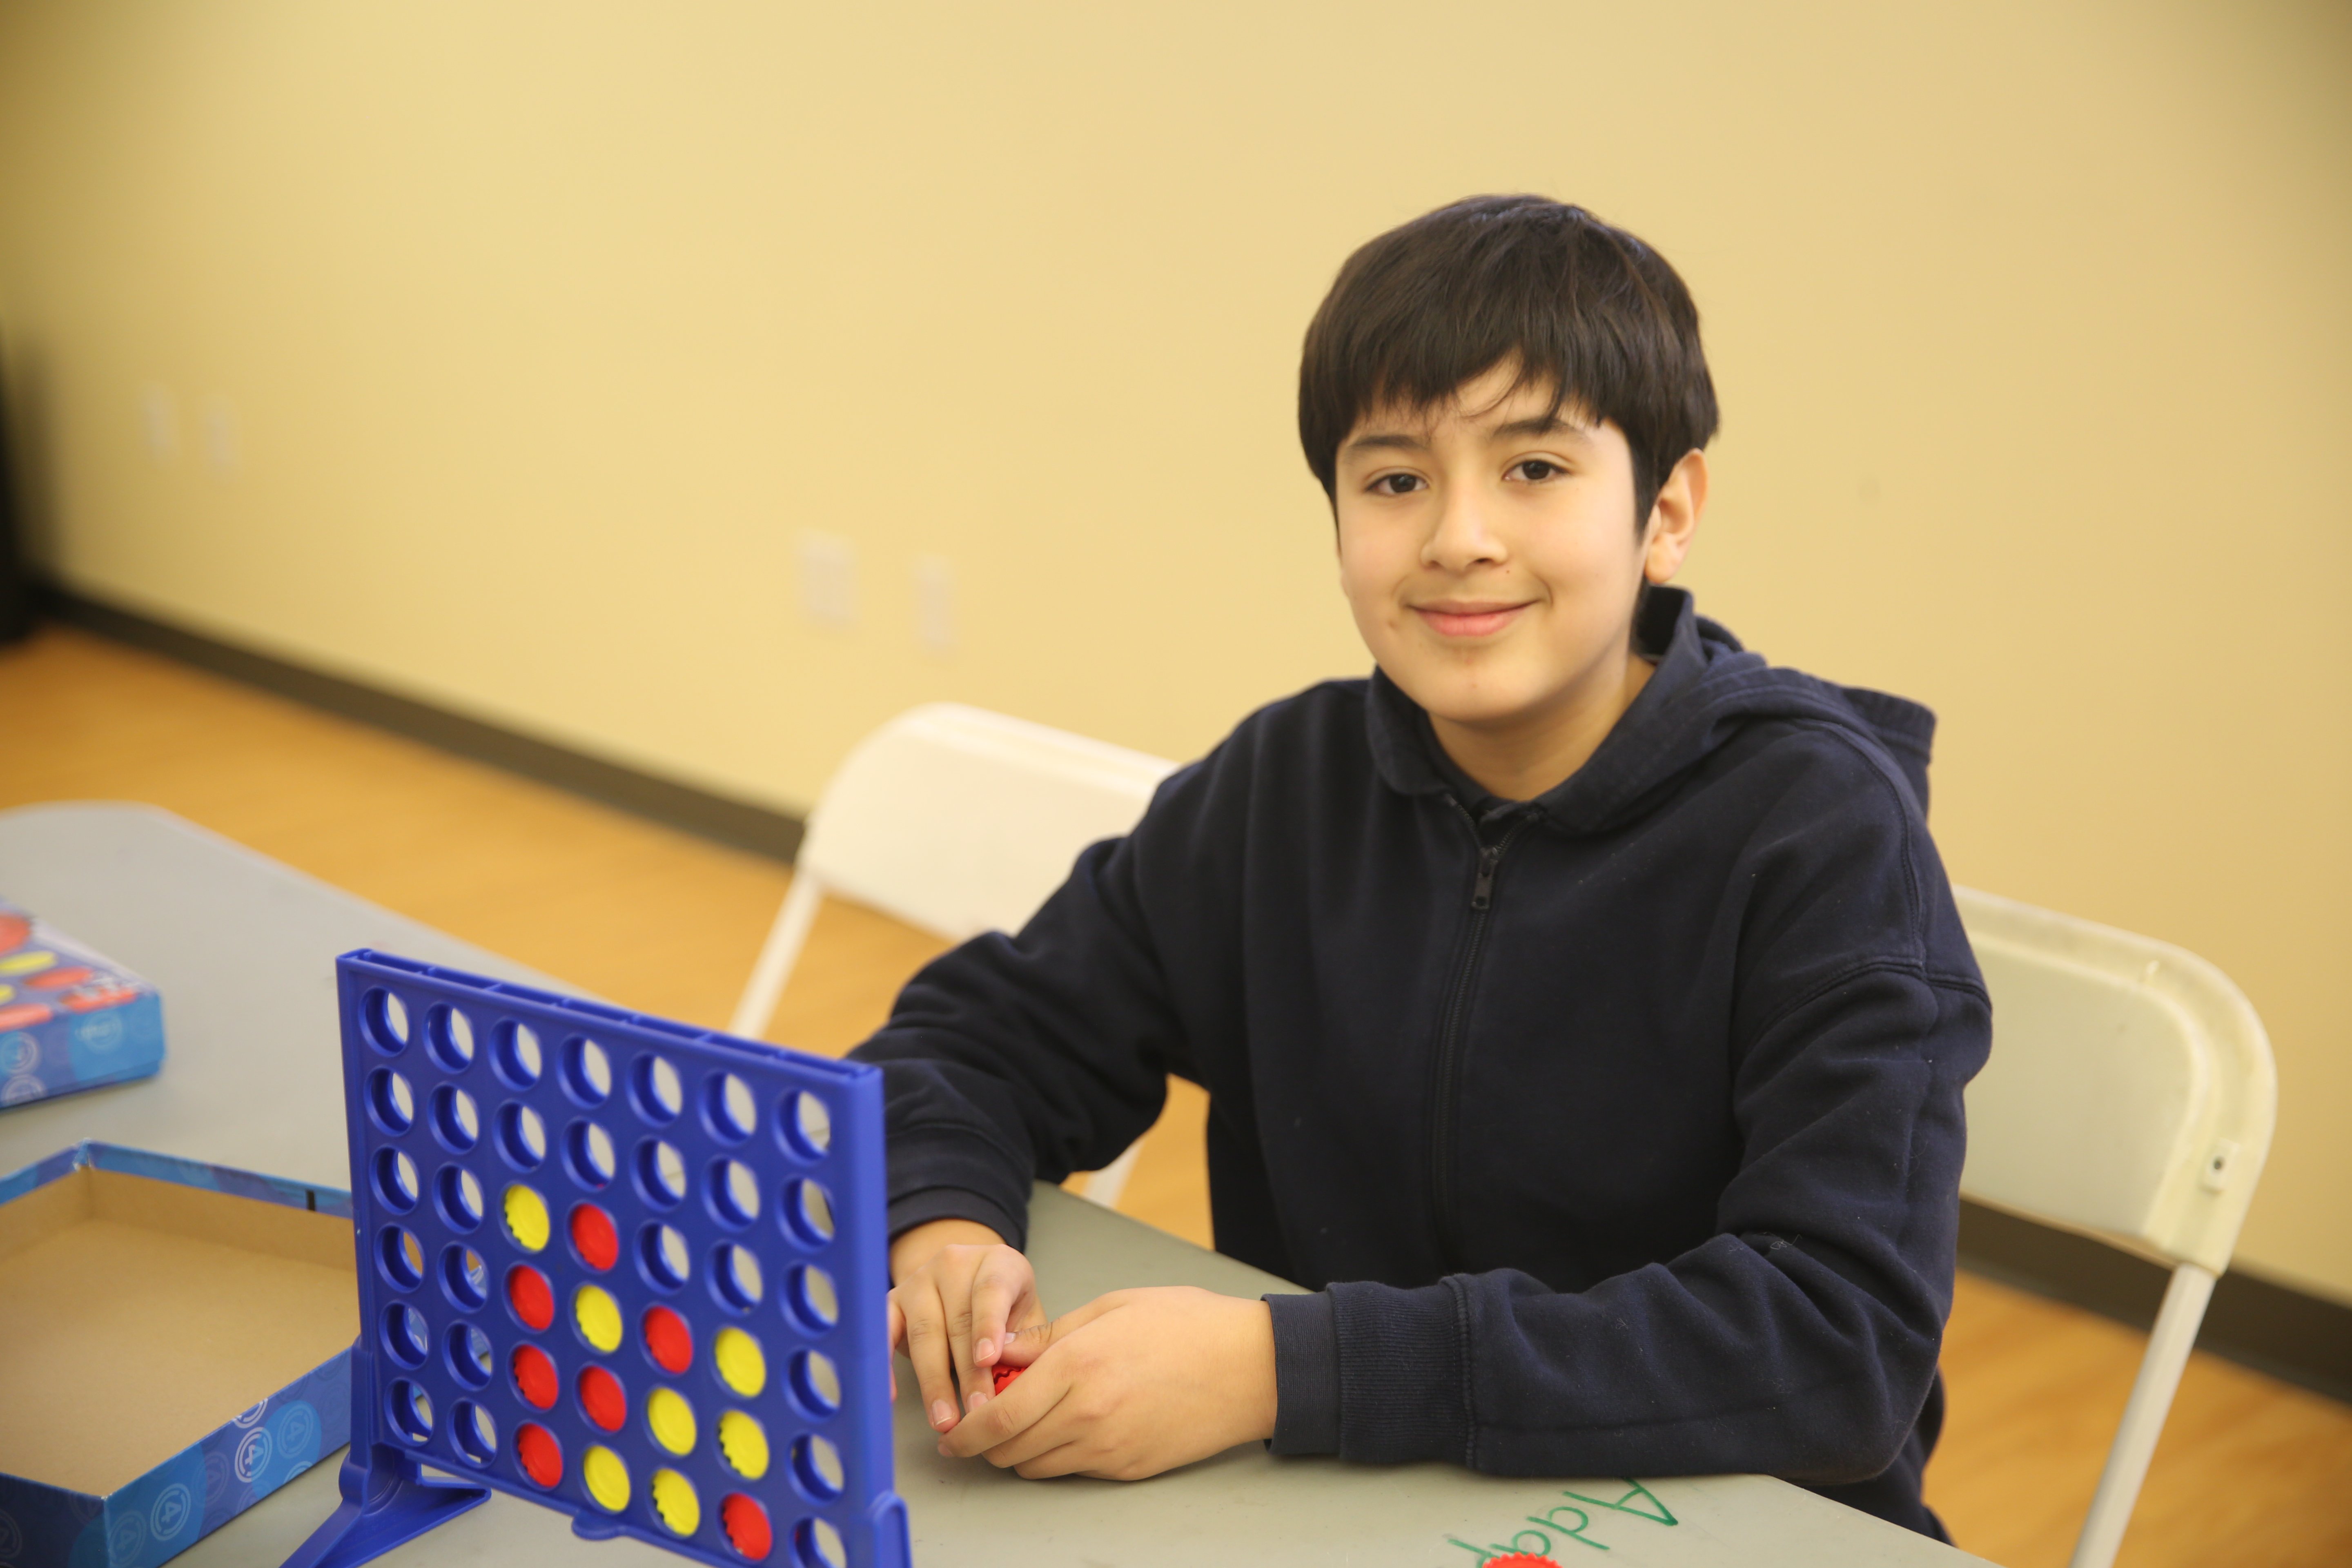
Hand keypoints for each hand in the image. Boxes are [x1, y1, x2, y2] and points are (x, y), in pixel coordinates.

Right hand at [886, 1219, 1046, 1434]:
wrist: (966, 1282)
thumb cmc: (1006, 1307)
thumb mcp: (1028, 1317)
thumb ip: (1028, 1343)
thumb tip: (1020, 1381)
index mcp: (997, 1262)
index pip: (991, 1290)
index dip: (988, 1326)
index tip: (988, 1360)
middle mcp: (954, 1264)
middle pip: (958, 1322)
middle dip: (968, 1374)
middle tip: (977, 1414)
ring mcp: (919, 1281)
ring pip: (924, 1334)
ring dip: (934, 1382)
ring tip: (945, 1421)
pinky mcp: (892, 1302)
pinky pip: (884, 1333)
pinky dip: (885, 1365)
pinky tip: (890, 1396)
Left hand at [936, 1286, 1277, 1479]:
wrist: (1251, 1367)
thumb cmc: (1187, 1324)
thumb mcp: (1112, 1308)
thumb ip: (1049, 1335)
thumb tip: (1002, 1355)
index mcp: (1078, 1366)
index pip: (998, 1416)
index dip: (965, 1433)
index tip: (951, 1435)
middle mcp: (1088, 1415)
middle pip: (1010, 1450)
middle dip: (984, 1444)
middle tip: (978, 1429)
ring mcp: (1110, 1448)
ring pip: (1037, 1467)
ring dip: (1019, 1452)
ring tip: (1025, 1424)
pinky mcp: (1129, 1468)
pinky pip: (1074, 1471)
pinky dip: (1058, 1456)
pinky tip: (1069, 1428)